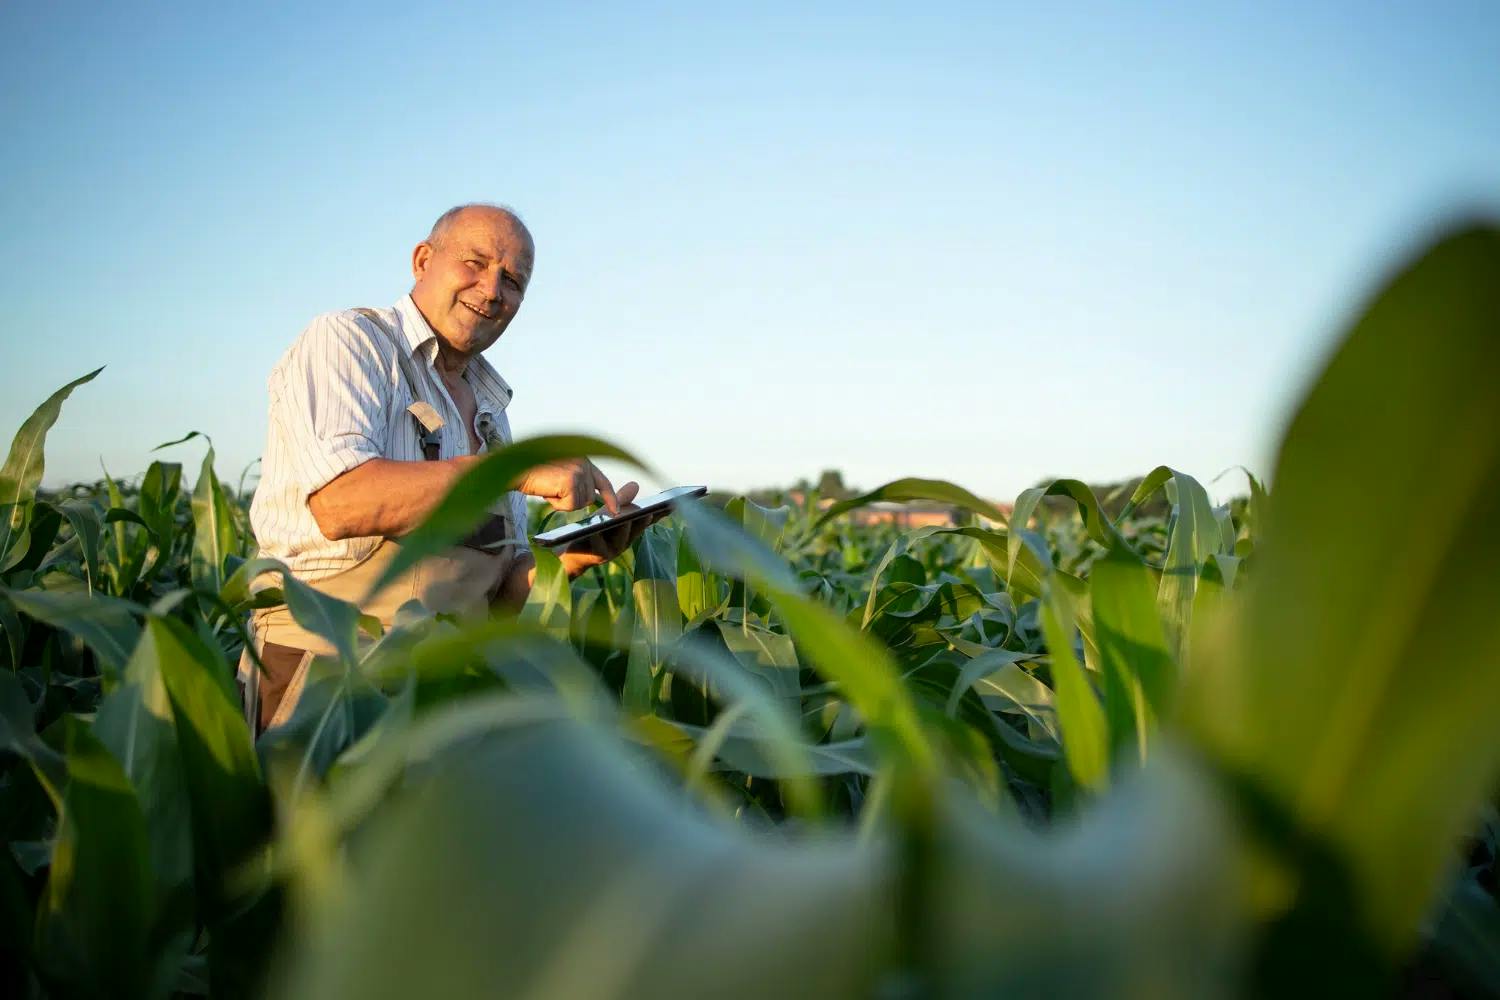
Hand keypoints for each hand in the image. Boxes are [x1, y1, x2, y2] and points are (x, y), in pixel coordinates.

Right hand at [517, 458, 619, 512]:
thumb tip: (589, 499)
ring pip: (580, 503)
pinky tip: (548, 492)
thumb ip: (577, 480)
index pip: (602, 481)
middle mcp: (584, 463)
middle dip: (572, 500)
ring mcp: (579, 471)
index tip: (616, 511)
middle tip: (553, 490)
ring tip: (550, 489)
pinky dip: (558, 505)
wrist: (516, 468)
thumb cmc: (534, 474)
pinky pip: (571, 506)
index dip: (610, 498)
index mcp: (583, 460)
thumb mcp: (561, 474)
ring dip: (563, 502)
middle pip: (589, 498)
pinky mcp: (571, 481)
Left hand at [555, 482, 669, 575]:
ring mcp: (613, 550)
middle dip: (642, 520)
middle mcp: (626, 541)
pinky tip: (597, 528)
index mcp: (631, 530)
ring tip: (624, 518)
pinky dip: (600, 536)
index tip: (671, 505)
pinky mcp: (598, 555)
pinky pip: (600, 545)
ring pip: (621, 538)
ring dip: (623, 528)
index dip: (659, 514)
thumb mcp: (606, 512)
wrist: (572, 552)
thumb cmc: (592, 530)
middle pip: (637, 529)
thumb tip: (636, 484)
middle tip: (648, 511)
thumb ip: (621, 500)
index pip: (648, 520)